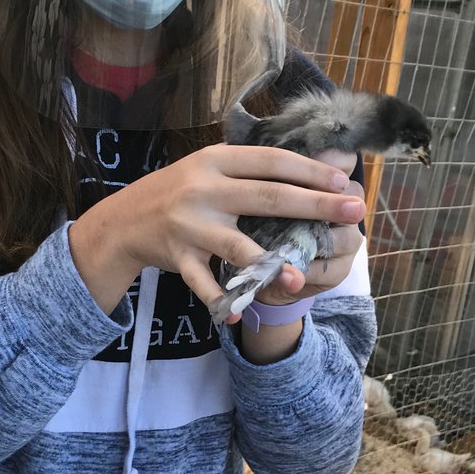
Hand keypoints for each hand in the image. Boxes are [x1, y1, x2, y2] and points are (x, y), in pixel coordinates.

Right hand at [69, 144, 364, 316]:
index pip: (271, 161)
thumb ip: (252, 169)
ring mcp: (189, 225)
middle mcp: (203, 189)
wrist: (122, 221)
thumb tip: (315, 164)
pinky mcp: (177, 257)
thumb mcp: (208, 169)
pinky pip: (203, 284)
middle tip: (352, 210)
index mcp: (215, 161)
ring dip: (270, 264)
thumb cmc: (178, 193)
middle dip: (313, 205)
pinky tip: (239, 313)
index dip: (309, 170)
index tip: (342, 180)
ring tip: (298, 278)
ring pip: (237, 246)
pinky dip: (221, 300)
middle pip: (267, 197)